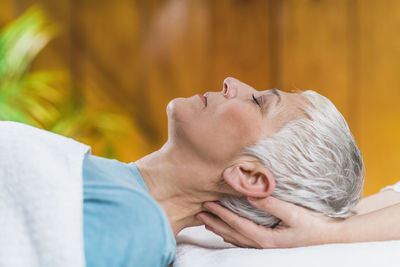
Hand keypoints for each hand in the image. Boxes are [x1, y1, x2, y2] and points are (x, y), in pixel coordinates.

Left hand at [196, 197, 341, 247]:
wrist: (332, 238)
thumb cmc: (315, 226)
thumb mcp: (294, 213)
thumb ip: (271, 205)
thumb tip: (250, 196)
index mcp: (266, 239)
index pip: (236, 224)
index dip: (221, 214)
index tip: (207, 204)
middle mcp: (263, 245)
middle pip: (232, 234)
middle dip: (214, 222)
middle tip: (199, 212)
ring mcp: (266, 247)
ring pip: (236, 239)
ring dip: (220, 229)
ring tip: (207, 221)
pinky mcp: (271, 244)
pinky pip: (245, 241)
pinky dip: (232, 235)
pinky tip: (228, 231)